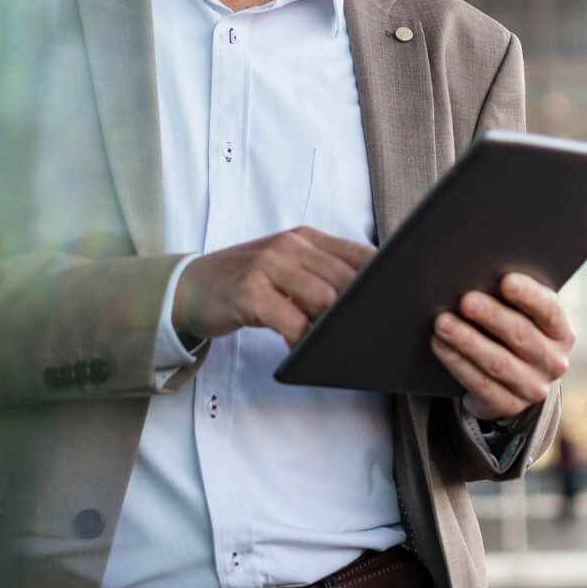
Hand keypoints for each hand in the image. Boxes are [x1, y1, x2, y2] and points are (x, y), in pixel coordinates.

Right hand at [172, 227, 374, 347]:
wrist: (188, 287)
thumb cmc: (245, 282)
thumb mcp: (286, 268)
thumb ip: (322, 275)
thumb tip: (370, 304)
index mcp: (306, 238)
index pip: (361, 254)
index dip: (384, 280)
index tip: (399, 304)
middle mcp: (290, 246)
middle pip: (347, 279)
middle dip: (362, 310)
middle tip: (370, 336)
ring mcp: (268, 265)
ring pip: (324, 299)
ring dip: (333, 329)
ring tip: (335, 346)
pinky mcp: (249, 291)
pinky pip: (290, 321)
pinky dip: (301, 340)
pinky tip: (299, 349)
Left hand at [430, 272, 573, 420]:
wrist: (513, 377)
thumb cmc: (512, 328)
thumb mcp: (521, 313)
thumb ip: (511, 296)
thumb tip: (478, 271)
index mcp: (561, 332)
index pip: (549, 311)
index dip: (528, 295)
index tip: (506, 280)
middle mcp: (553, 362)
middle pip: (521, 335)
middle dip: (491, 316)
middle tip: (466, 300)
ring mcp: (533, 388)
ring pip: (498, 362)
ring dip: (468, 341)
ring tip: (443, 322)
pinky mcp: (508, 405)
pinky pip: (480, 384)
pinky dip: (457, 362)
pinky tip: (440, 344)